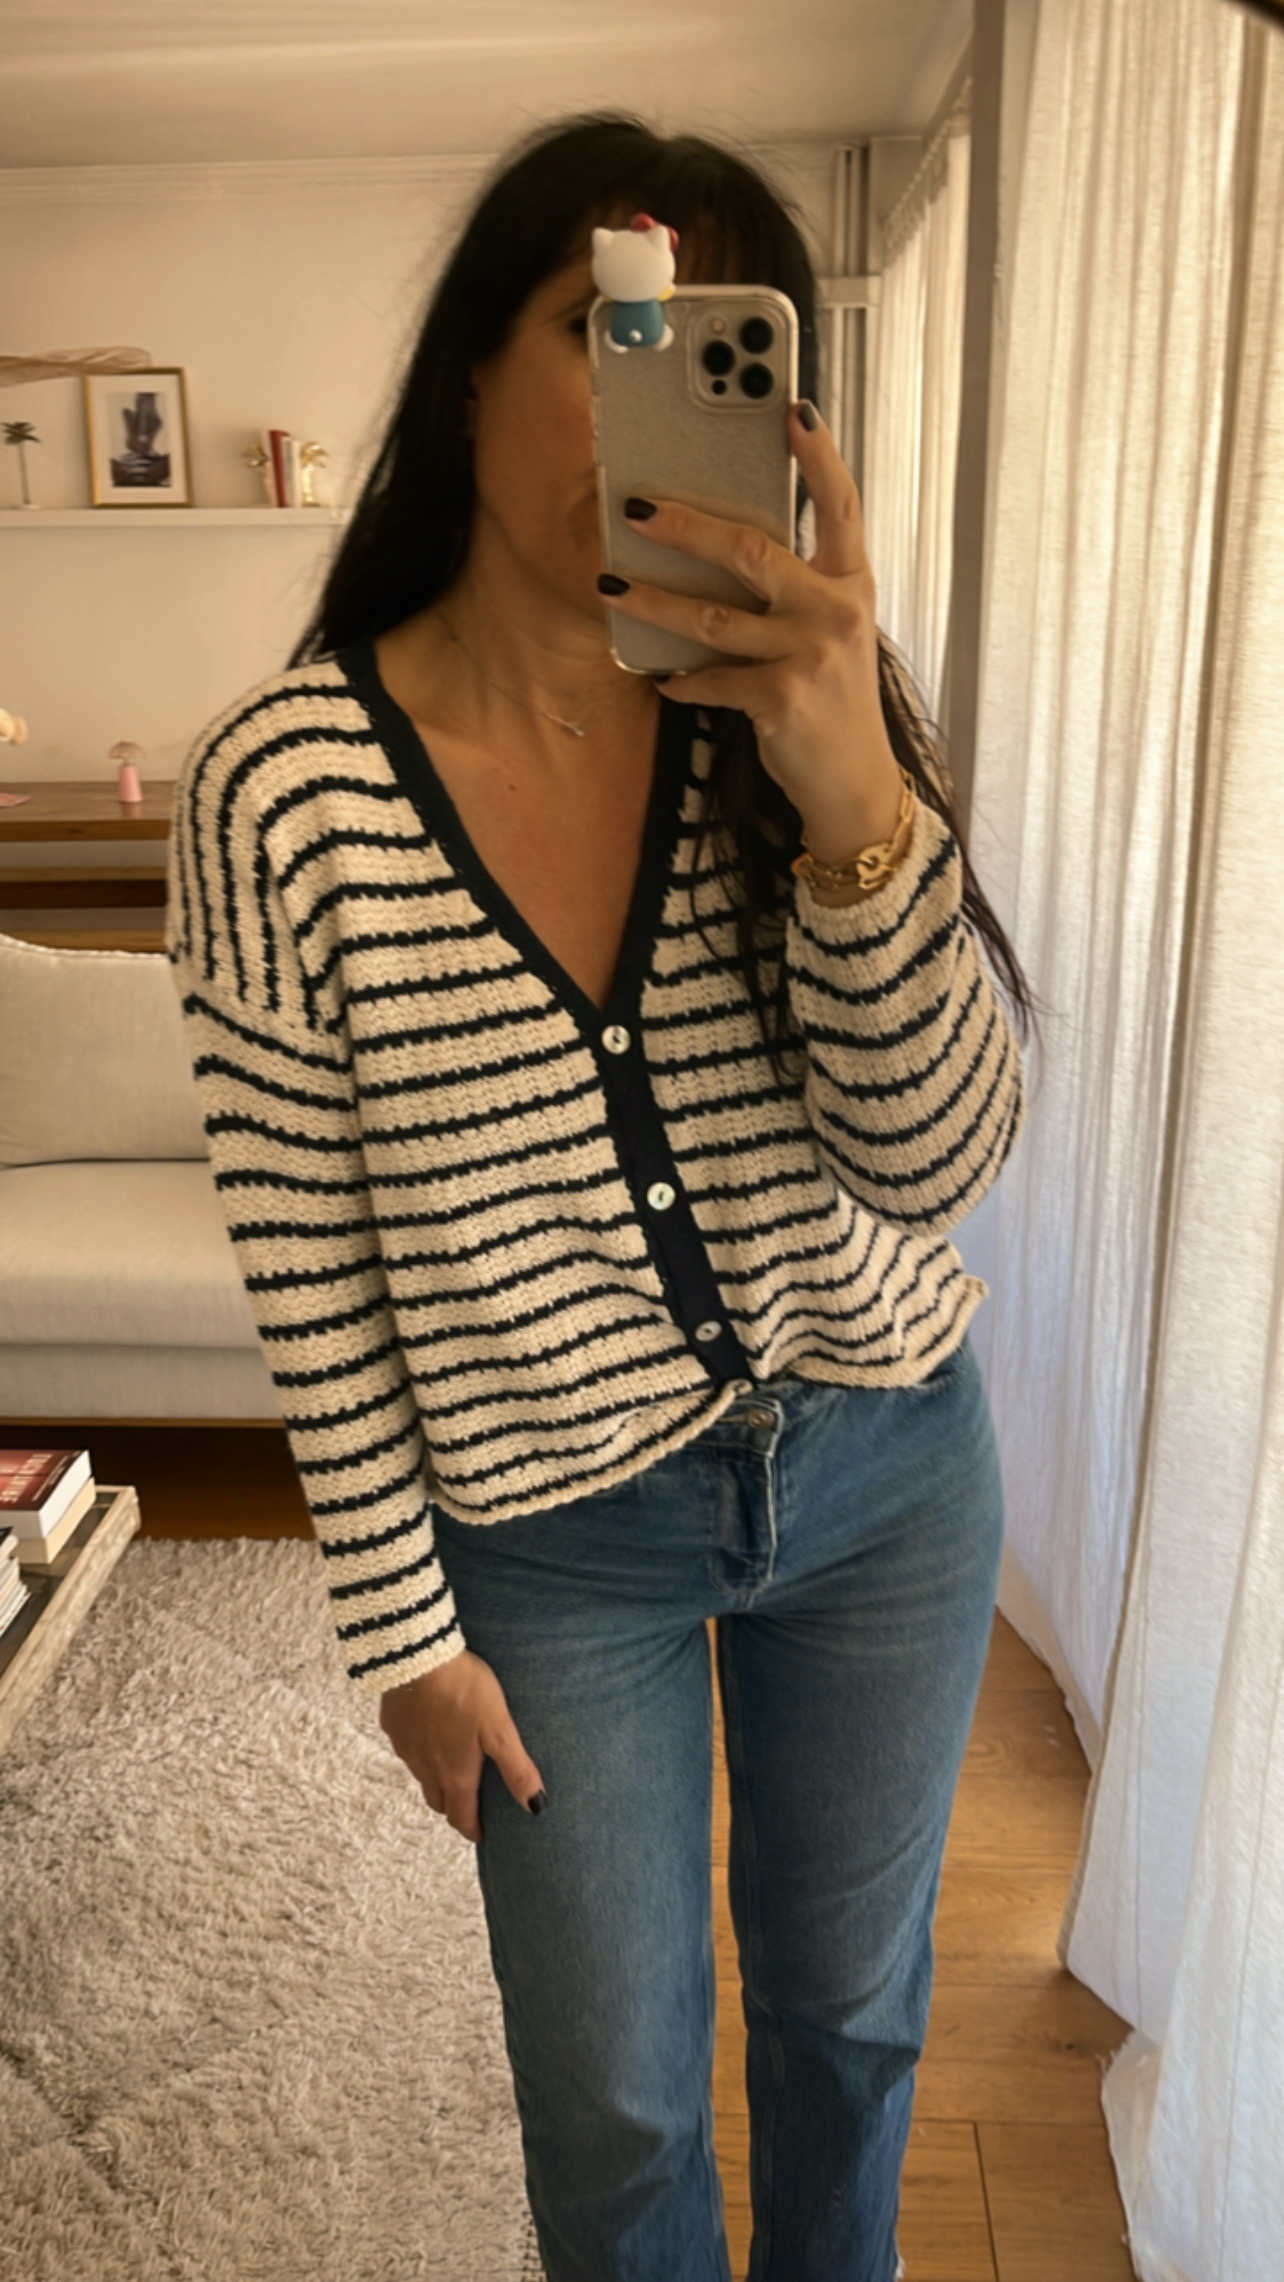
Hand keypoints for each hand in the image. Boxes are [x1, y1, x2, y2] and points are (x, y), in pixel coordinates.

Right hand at [379, 1648, 546, 1846]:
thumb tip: (535, 1806)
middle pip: (438, 1801)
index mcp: (454, 1774)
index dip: (472, 1829)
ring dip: (436, 1778)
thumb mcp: (500, 1729)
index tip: (481, 1833)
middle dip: (454, 1806)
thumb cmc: (465, 1692)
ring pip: (421, 1776)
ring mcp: (406, 1749)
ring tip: (451, 1766)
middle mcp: (426, 1769)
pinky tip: (429, 1732)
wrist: (418, 1657)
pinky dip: (419, 1749)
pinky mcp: (393, 1726)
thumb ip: (517, 1769)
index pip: (461, 1817)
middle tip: (469, 1801)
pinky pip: (407, 1748)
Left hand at [602, 401, 902, 865]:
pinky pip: (712, 679)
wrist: (855, 781)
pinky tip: (664, 681)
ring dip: (654, 602)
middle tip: (637, 508)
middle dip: (687, 527)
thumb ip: (795, 588)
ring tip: (611, 584)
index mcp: (850, 584)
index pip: (840, 505)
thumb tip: (724, 547)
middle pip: (752, 551)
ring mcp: (809, 655)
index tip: (793, 408)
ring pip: (713, 617)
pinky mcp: (781, 698)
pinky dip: (683, 681)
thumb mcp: (831, 632)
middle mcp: (835, 612)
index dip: (819, 456)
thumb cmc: (834, 700)